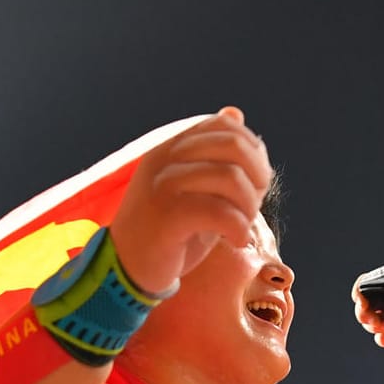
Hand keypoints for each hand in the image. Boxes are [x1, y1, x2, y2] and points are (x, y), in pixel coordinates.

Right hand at [109, 107, 272, 294]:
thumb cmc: (169, 233)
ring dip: (249, 208)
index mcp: (172, 147)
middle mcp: (165, 158)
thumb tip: (234, 113)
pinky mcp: (166, 215)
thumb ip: (217, 157)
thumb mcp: (196, 189)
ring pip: (231, 177)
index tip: (254, 184)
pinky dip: (239, 229)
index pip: (225, 126)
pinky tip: (236, 242)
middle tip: (251, 207)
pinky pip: (221, 212)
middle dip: (257, 177)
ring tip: (240, 228)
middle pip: (234, 145)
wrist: (126, 270)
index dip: (253, 153)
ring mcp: (163, 184)